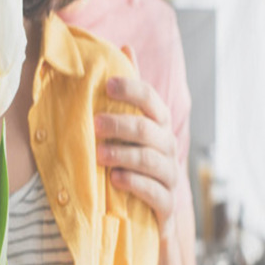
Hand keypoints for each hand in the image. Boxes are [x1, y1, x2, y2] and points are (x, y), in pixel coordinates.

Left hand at [95, 46, 179, 240]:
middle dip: (122, 125)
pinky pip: (155, 193)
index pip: (152, 101)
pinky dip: (135, 184)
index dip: (133, 90)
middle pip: (150, 130)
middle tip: (94, 125)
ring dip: (124, 155)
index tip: (108, 84)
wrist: (147, 218)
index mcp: (158, 126)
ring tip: (99, 155)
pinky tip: (116, 180)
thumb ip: (129, 95)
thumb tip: (126, 46)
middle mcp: (167, 148)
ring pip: (152, 161)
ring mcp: (169, 178)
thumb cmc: (133, 167)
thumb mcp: (129, 131)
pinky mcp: (166, 206)